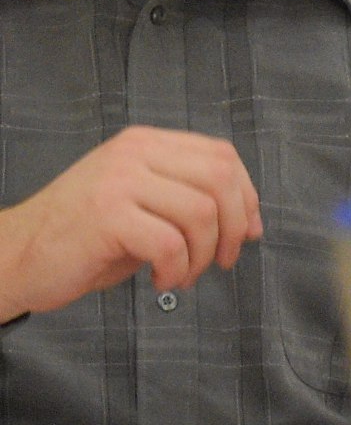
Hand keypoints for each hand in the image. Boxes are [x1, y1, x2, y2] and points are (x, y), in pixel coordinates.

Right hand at [0, 126, 258, 319]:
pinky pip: (171, 244)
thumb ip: (193, 202)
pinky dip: (177, 270)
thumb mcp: (144, 206)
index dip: (246, 196)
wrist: (15, 256)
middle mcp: (133, 153)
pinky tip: (160, 280)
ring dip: (204, 256)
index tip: (247, 232)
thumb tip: (252, 224)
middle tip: (223, 261)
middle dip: (235, 227)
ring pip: (201, 213)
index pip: (222, 156)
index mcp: (145, 143)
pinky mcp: (106, 215)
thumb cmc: (83, 237)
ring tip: (183, 274)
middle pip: (221, 179)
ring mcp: (118, 180)